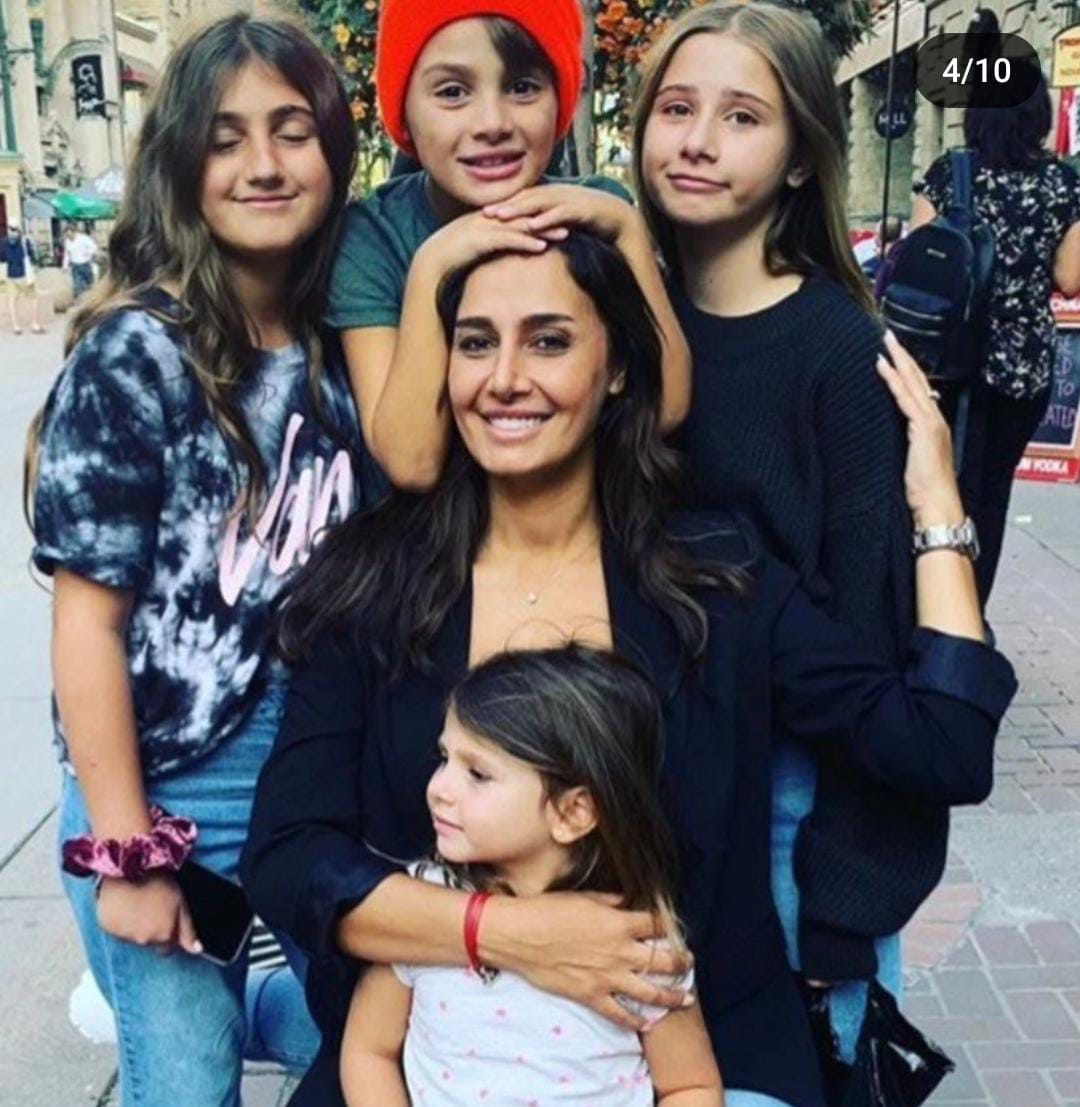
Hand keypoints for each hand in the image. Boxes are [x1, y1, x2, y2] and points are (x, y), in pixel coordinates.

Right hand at [96, 873, 201, 955]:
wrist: (131, 868)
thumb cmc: (158, 882)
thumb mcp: (180, 903)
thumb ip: (188, 931)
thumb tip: (197, 950)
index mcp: (162, 936)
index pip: (167, 948)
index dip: (167, 934)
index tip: (165, 919)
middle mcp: (143, 940)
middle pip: (149, 942)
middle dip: (151, 930)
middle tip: (150, 907)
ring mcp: (123, 935)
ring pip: (132, 937)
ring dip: (134, 926)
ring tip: (137, 903)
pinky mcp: (107, 928)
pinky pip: (116, 929)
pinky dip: (119, 921)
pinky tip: (124, 905)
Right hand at [417, 208, 564, 277]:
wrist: (431, 262)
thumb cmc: (450, 258)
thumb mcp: (474, 248)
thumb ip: (489, 246)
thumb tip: (502, 253)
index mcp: (487, 218)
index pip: (519, 213)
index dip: (539, 214)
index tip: (558, 217)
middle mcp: (488, 219)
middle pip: (524, 215)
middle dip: (548, 217)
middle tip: (570, 220)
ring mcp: (485, 228)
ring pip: (520, 226)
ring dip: (544, 229)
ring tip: (564, 234)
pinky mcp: (481, 240)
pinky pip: (508, 240)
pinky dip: (526, 242)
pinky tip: (542, 247)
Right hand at [481, 892, 693, 1031]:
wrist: (520, 934)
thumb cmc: (549, 910)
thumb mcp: (584, 897)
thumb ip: (611, 902)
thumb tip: (627, 903)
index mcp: (619, 923)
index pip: (657, 925)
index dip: (670, 927)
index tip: (675, 929)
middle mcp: (620, 951)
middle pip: (663, 960)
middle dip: (682, 962)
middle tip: (689, 963)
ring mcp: (607, 977)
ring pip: (650, 991)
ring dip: (672, 996)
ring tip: (686, 999)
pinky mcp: (591, 996)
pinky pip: (620, 1014)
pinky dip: (636, 1021)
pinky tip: (647, 1024)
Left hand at [482, 184, 641, 244]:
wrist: (618, 217)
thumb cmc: (589, 220)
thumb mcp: (563, 220)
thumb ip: (546, 222)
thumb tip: (530, 231)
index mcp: (551, 195)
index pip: (523, 198)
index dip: (504, 204)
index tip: (484, 213)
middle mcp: (557, 193)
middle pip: (526, 197)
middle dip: (505, 205)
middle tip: (484, 214)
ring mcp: (568, 199)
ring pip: (539, 202)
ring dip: (519, 209)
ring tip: (501, 217)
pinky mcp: (580, 209)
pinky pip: (559, 213)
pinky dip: (545, 218)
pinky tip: (532, 226)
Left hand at [876, 330, 965, 529]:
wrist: (937, 506)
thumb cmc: (923, 491)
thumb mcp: (910, 460)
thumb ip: (904, 442)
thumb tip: (889, 432)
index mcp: (932, 425)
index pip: (919, 389)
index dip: (907, 370)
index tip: (894, 353)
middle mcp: (934, 418)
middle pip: (918, 379)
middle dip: (904, 356)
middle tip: (888, 335)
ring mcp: (930, 421)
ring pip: (913, 383)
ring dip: (898, 360)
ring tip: (884, 341)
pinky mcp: (923, 428)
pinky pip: (905, 397)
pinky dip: (893, 380)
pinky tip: (882, 365)